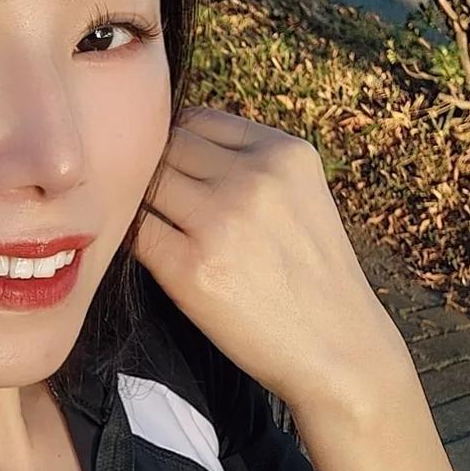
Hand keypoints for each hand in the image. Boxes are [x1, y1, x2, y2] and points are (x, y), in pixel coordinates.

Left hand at [131, 105, 412, 413]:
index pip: (199, 119)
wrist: (339, 351)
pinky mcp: (190, 268)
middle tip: (159, 205)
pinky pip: (136, 233)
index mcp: (285, 153)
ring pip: (146, 185)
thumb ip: (252, 165)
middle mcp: (254, 177)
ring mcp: (220, 221)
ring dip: (138, 203)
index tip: (177, 175)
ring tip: (152, 228)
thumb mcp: (303, 198)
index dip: (177, 144)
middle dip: (155, 170)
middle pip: (167, 146)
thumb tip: (176, 144)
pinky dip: (130, 238)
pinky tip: (144, 254)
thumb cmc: (313, 278)